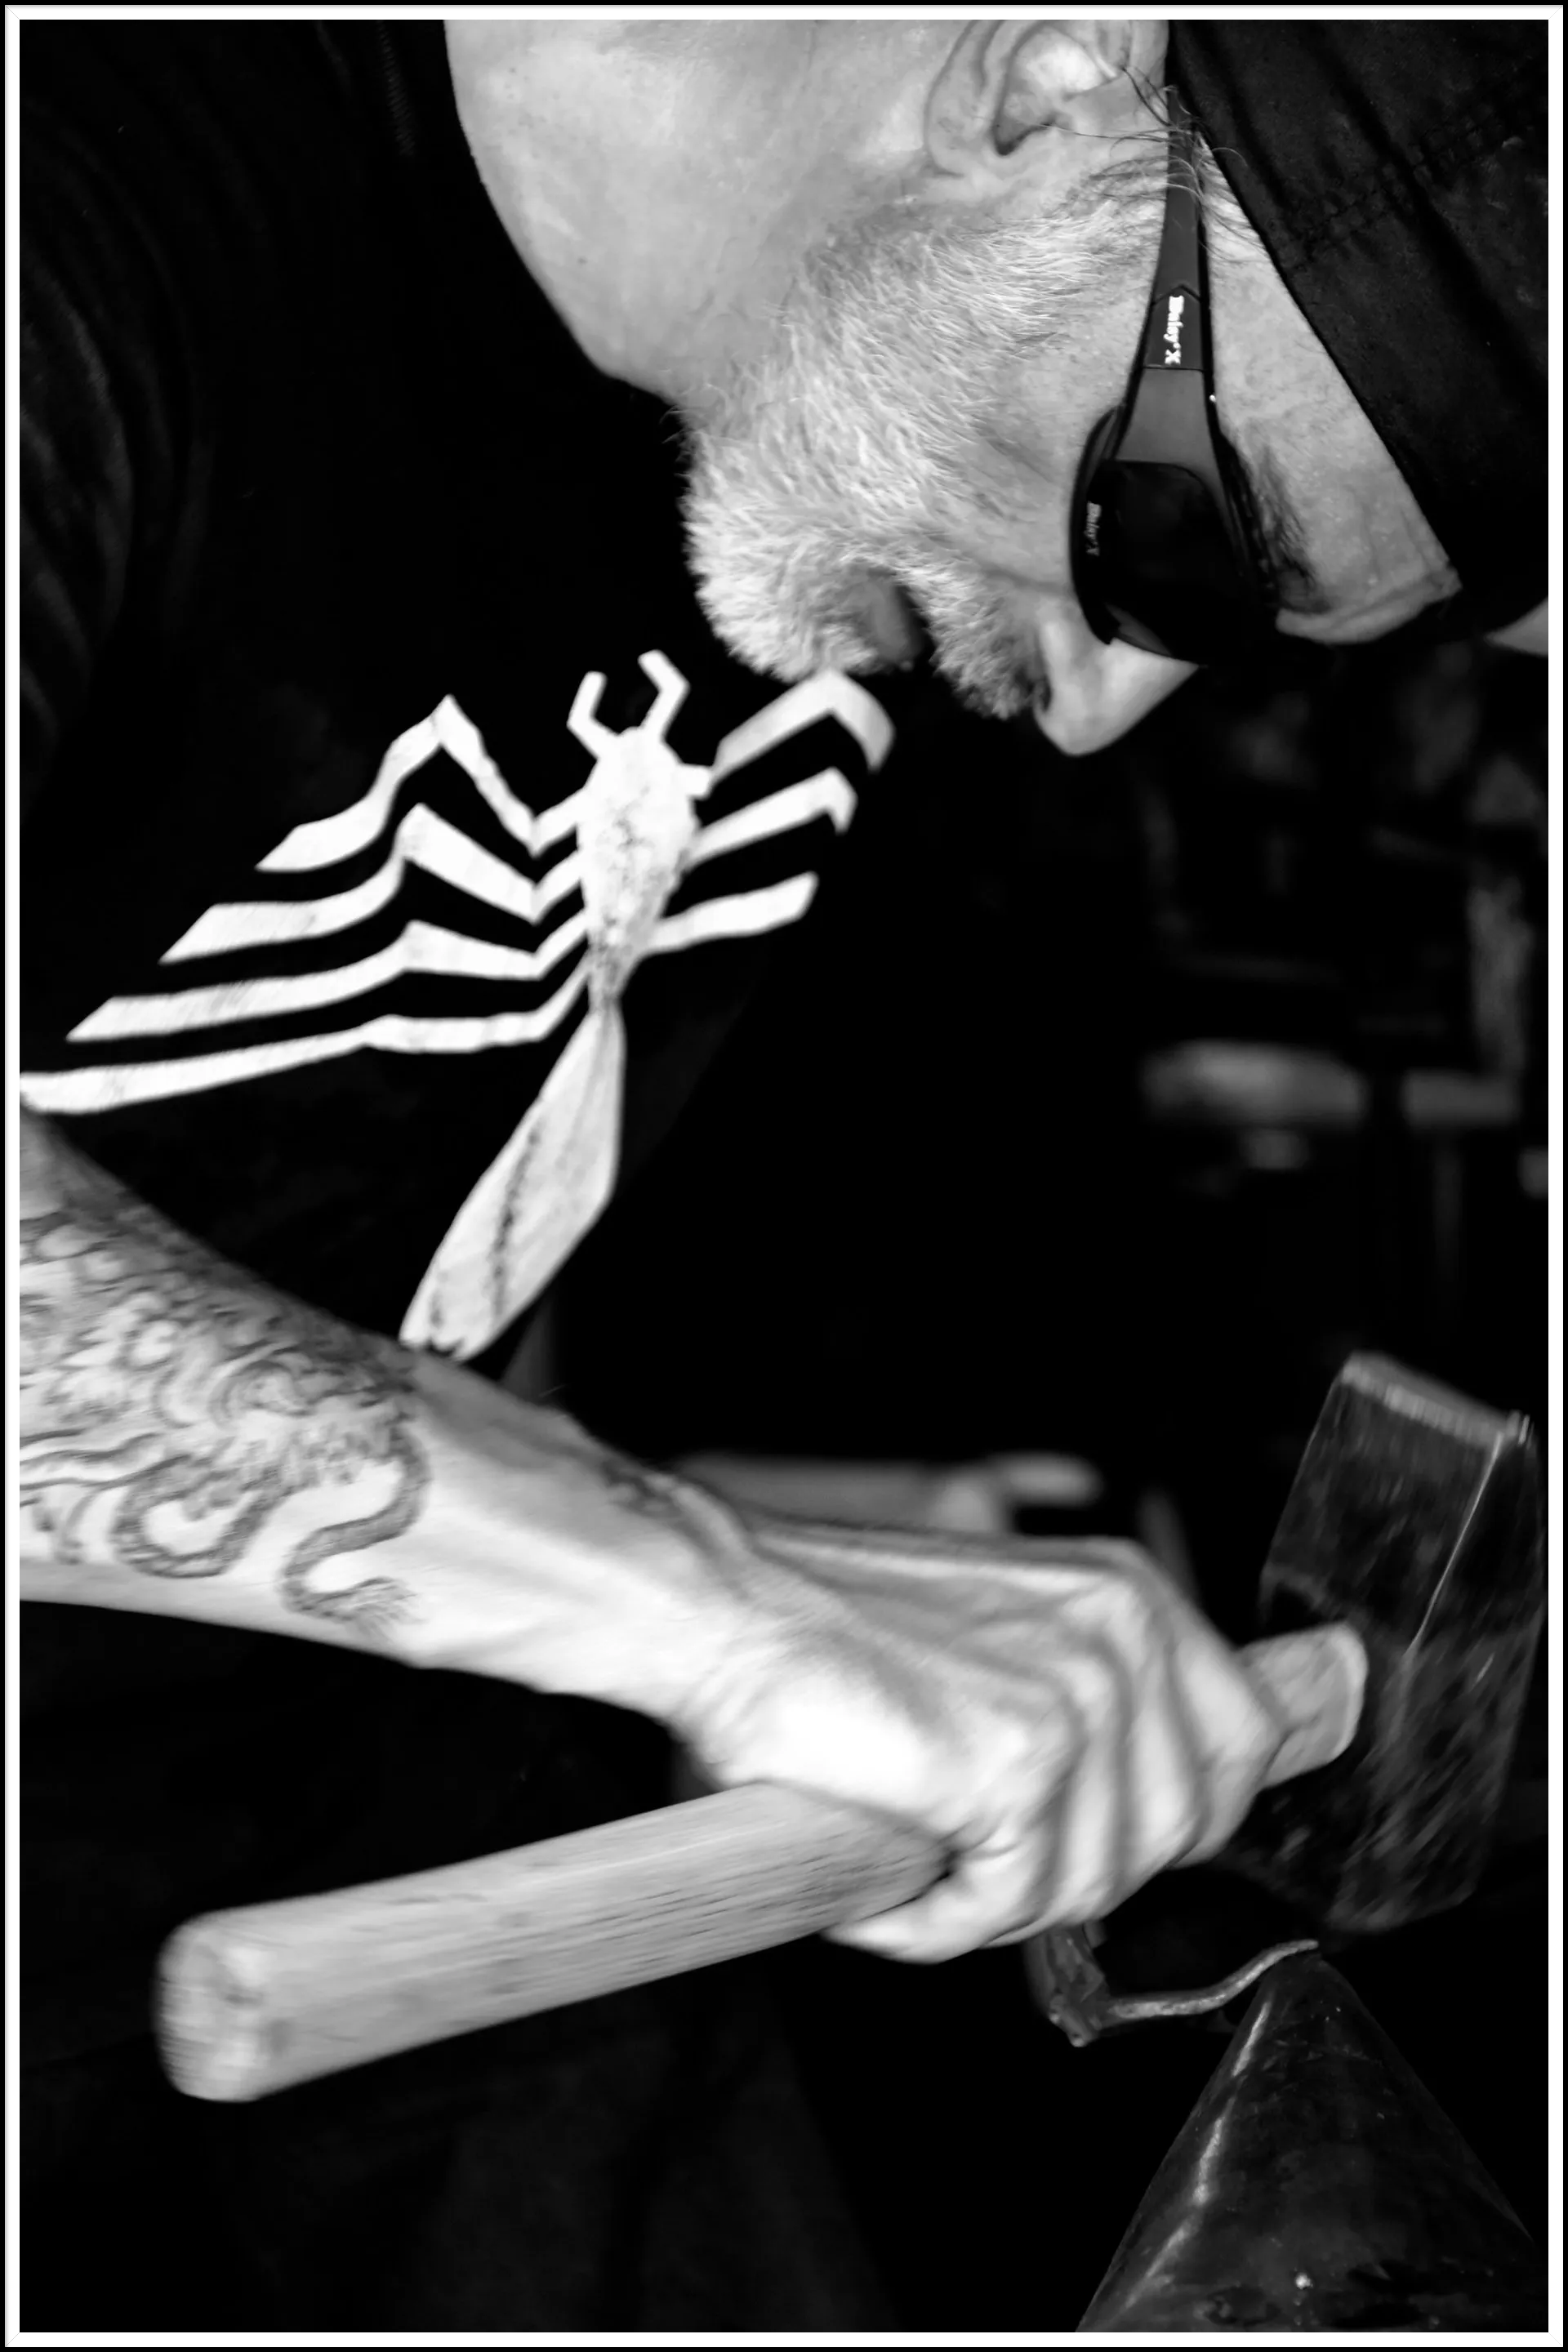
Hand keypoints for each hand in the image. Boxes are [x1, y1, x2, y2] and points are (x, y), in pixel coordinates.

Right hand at [670, 1495, 1284, 1961]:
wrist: (726, 1610)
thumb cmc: (832, 1639)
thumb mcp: (1005, 1639)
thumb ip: (1099, 1700)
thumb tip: (1167, 1803)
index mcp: (1131, 1595)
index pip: (1247, 1740)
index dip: (1173, 1815)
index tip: (1097, 1835)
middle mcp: (1127, 1633)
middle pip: (1178, 1835)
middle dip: (1071, 1870)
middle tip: (967, 1850)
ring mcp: (1082, 1698)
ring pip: (1091, 1887)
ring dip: (990, 1902)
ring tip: (909, 1853)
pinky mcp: (1021, 1764)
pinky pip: (1007, 1907)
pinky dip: (932, 1921)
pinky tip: (878, 1876)